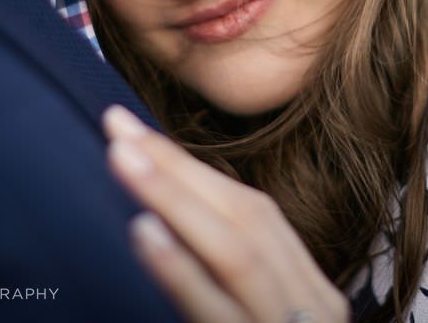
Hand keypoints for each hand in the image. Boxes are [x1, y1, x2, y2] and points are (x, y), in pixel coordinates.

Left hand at [102, 105, 349, 322]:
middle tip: (117, 124)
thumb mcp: (258, 321)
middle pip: (247, 217)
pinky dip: (181, 269)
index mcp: (308, 292)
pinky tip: (144, 233)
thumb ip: (229, 285)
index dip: (193, 169)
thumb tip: (163, 230)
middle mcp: (310, 306)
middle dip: (179, 166)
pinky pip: (219, 309)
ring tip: (122, 157)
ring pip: (236, 252)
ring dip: (175, 198)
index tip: (136, 133)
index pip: (253, 213)